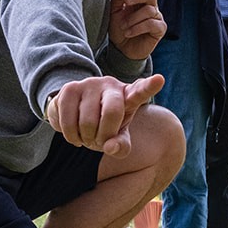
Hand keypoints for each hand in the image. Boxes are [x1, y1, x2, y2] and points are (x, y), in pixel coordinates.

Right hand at [46, 73, 164, 156]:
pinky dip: (71, 136)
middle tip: (100, 141)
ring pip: (88, 121)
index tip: (159, 80)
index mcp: (128, 95)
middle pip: (113, 112)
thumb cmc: (104, 126)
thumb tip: (110, 147)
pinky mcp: (69, 88)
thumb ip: (121, 146)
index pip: (141, 91)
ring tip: (87, 136)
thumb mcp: (118, 136)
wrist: (75, 114)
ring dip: (86, 138)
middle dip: (104, 135)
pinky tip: (75, 134)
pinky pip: (68, 121)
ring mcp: (89, 84)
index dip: (149, 86)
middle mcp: (110, 85)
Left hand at [109, 0, 165, 60]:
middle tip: (125, 4)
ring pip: (149, 10)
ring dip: (133, 19)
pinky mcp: (160, 29)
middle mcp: (151, 6)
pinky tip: (129, 32)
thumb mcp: (114, 12)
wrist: (122, 49)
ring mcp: (157, 17)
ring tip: (124, 27)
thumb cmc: (119, 29)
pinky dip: (138, 27)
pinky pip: (151, 23)